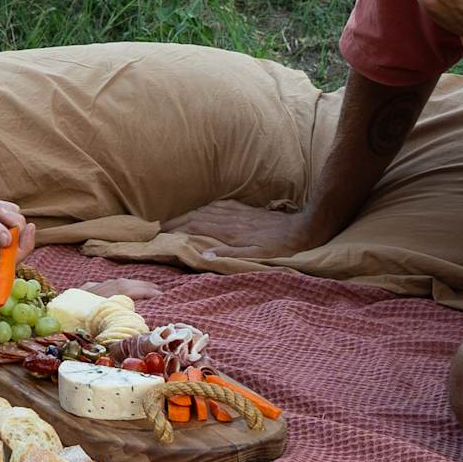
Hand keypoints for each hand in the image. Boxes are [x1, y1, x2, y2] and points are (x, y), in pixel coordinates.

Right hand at [160, 199, 329, 257]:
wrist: (301, 229)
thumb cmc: (279, 247)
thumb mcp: (256, 256)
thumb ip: (230, 254)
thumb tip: (205, 254)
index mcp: (230, 230)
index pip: (197, 227)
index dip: (178, 229)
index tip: (162, 233)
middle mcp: (231, 218)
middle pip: (198, 216)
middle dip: (178, 220)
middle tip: (161, 227)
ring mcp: (238, 212)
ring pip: (207, 209)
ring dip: (189, 213)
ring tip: (176, 220)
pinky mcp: (246, 209)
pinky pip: (220, 205)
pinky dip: (206, 207)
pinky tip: (203, 209)